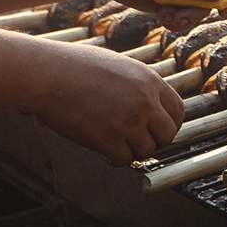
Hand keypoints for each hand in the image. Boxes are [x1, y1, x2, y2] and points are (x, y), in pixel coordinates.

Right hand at [25, 41, 182, 163]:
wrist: (48, 74)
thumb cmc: (74, 66)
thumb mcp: (118, 65)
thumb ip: (137, 83)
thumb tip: (147, 100)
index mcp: (150, 81)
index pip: (178, 110)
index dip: (169, 124)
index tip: (158, 130)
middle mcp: (145, 102)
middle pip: (168, 134)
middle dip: (155, 141)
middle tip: (140, 142)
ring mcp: (128, 122)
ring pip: (146, 150)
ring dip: (133, 151)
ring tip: (118, 145)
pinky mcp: (109, 139)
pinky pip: (124, 159)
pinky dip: (116, 160)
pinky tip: (106, 154)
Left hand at [90, 0, 226, 31]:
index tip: (224, 11)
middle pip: (209, 2)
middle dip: (197, 12)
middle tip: (181, 15)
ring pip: (194, 13)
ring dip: (183, 19)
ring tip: (166, 17)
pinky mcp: (166, 5)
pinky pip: (179, 19)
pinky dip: (173, 23)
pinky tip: (161, 18)